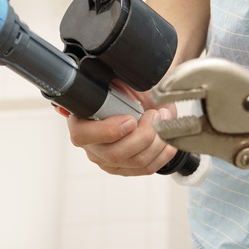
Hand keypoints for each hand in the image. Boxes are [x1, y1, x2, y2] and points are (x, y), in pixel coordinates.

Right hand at [64, 84, 178, 175]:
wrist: (142, 100)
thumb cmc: (128, 90)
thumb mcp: (120, 79)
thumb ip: (117, 80)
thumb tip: (125, 80)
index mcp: (80, 122)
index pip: (83, 136)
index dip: (109, 130)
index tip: (131, 118)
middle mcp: (92, 146)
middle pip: (116, 154)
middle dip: (144, 135)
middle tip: (155, 115)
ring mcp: (109, 161)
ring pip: (137, 162)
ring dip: (158, 141)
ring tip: (163, 120)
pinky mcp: (127, 169)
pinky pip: (148, 168)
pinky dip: (163, 153)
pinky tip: (167, 138)